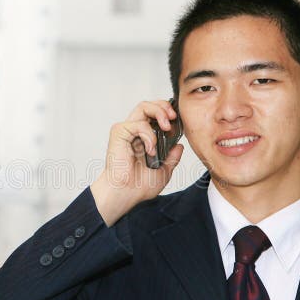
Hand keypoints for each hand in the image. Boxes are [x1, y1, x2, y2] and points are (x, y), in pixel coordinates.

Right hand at [90, 100, 183, 225]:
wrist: (126, 194)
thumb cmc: (139, 186)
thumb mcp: (164, 171)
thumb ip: (172, 158)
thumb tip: (180, 145)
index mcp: (144, 138)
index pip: (156, 115)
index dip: (169, 115)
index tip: (179, 124)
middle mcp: (135, 132)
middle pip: (150, 105)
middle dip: (165, 107)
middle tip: (174, 118)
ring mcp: (127, 131)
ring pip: (143, 107)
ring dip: (159, 112)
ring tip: (167, 127)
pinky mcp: (119, 132)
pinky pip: (138, 124)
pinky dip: (148, 135)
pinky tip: (150, 149)